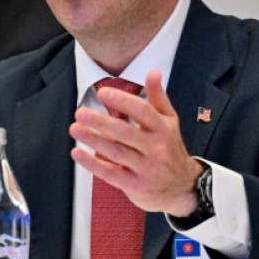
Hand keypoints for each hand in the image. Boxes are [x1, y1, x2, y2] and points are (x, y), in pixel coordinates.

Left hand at [69, 69, 201, 215]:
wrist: (183, 187)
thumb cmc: (170, 148)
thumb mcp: (169, 121)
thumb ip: (158, 97)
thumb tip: (153, 71)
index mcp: (163, 128)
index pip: (143, 111)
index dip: (122, 101)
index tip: (103, 93)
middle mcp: (156, 148)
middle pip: (126, 132)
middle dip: (101, 122)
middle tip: (80, 112)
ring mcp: (147, 168)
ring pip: (117, 152)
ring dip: (93, 140)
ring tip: (74, 128)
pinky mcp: (136, 186)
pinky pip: (111, 174)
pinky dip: (93, 164)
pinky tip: (77, 153)